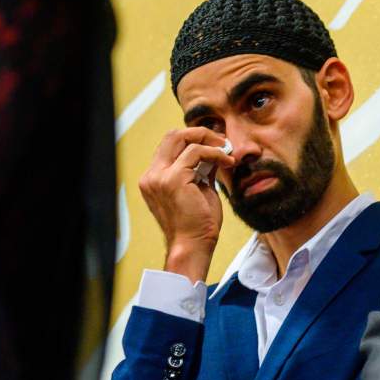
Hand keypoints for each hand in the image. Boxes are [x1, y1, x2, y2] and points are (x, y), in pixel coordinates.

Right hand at [138, 128, 235, 281]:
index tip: (217, 145)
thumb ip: (201, 171)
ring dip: (210, 140)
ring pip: (181, 138)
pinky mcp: (173, 179)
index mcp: (153, 179)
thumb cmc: (198, 225)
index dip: (194, 140)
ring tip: (228, 151)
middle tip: (223, 142)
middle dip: (200, 133)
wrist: (193, 246)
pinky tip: (227, 161)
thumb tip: (214, 153)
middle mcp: (151, 175)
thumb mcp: (199, 191)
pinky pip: (195, 152)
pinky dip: (214, 152)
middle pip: (172, 135)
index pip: (170, 146)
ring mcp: (159, 176)